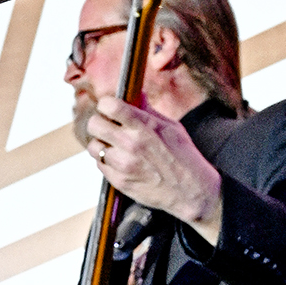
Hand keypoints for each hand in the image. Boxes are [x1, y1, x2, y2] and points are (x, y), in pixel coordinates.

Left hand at [85, 96, 223, 242]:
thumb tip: (134, 92)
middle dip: (99, 122)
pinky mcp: (119, 181)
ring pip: (93, 146)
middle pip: (94, 124)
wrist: (192, 192)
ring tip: (114, 145)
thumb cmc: (184, 156)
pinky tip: (120, 161)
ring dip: (101, 144)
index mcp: (144, 126)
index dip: (106, 104)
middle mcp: (131, 144)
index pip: (108, 105)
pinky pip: (100, 165)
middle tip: (108, 126)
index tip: (109, 107)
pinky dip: (107, 162)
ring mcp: (124, 164)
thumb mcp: (171, 126)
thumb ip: (148, 110)